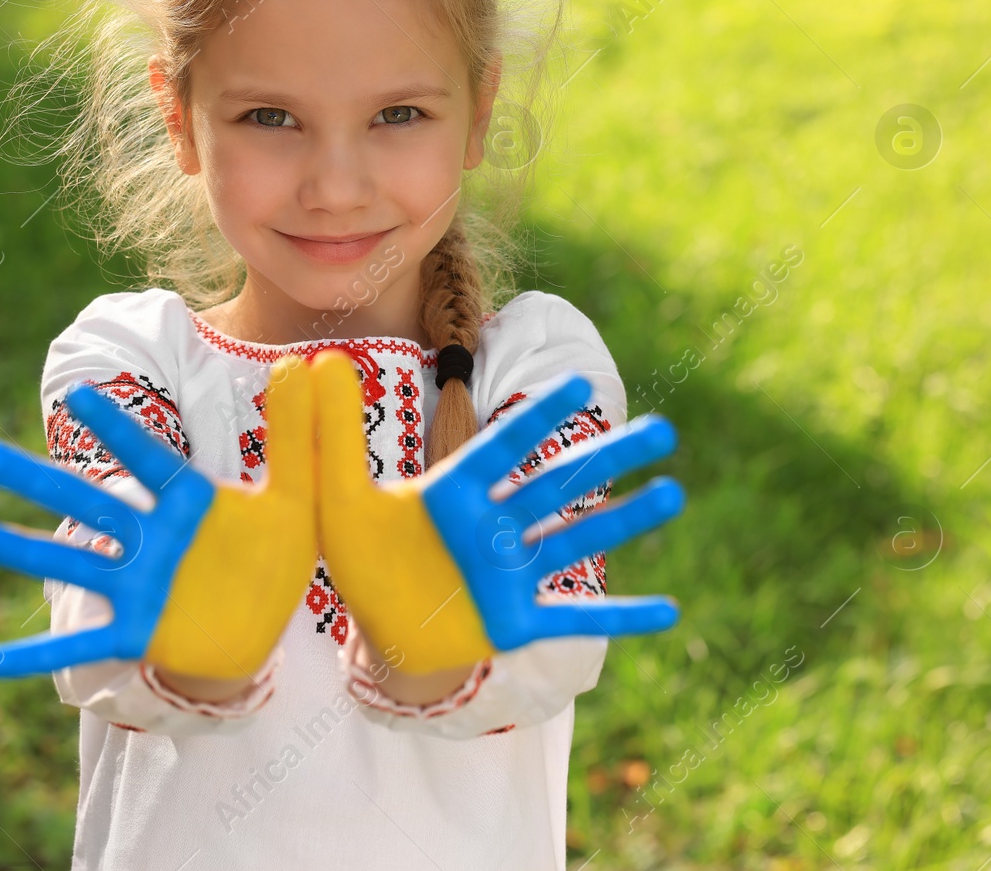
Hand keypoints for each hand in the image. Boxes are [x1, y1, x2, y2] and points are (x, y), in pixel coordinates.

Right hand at [0, 356, 318, 679]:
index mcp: (185, 500)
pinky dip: (38, 654)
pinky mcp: (134, 632)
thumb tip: (297, 363)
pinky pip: (82, 644)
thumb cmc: (274, 556)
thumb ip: (295, 437)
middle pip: (87, 503)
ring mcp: (135, 584)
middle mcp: (148, 537)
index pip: (146, 459)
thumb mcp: (295, 499)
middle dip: (35, 480)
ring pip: (71, 563)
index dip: (116, 430)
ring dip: (22, 549)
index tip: (78, 394)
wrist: (264, 629)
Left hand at [311, 350, 683, 675]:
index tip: (580, 384)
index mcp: (457, 490)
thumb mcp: (337, 498)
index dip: (539, 418)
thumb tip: (318, 359)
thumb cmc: (360, 558)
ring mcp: (512, 572)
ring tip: (672, 493)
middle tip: (665, 429)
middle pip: (558, 484)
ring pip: (576, 539)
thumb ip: (330, 434)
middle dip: (609, 458)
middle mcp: (495, 525)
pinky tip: (670, 612)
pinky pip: (575, 618)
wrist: (377, 631)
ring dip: (625, 519)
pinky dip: (621, 616)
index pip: (503, 447)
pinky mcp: (518, 621)